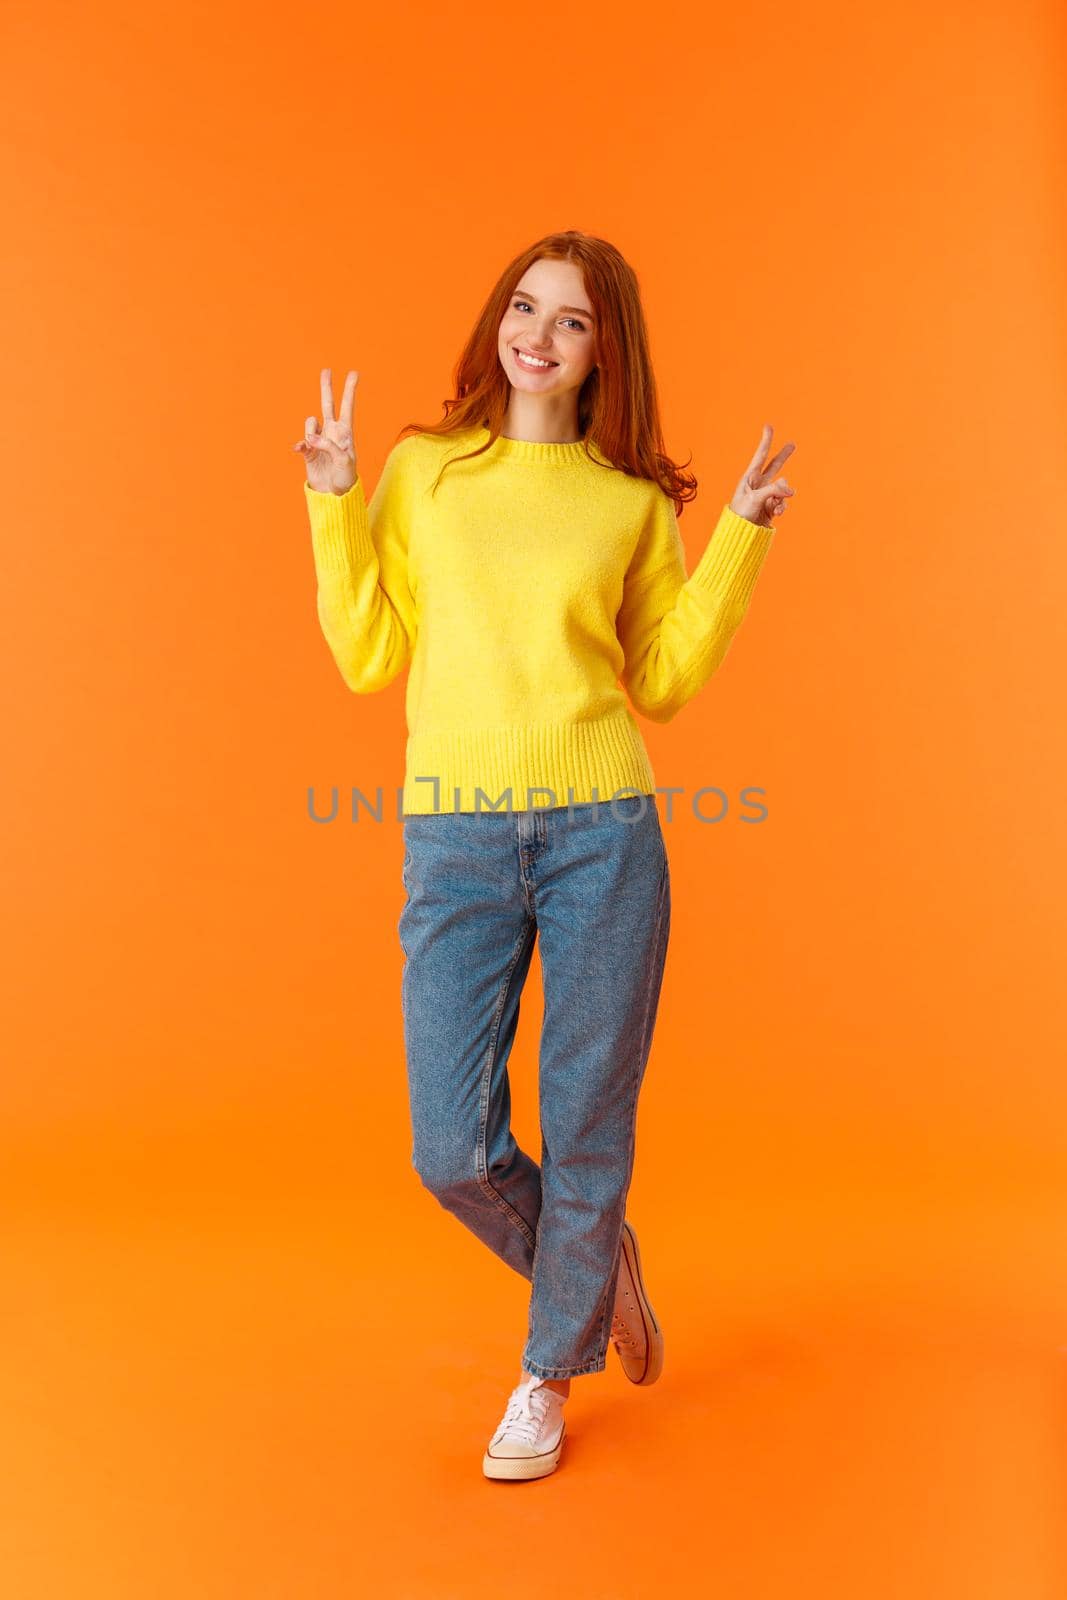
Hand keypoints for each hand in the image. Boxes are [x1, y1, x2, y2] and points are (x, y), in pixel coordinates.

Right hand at [292, 368, 358, 494]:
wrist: (334, 493)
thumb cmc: (345, 477)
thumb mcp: (343, 461)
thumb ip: (328, 445)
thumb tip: (311, 438)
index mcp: (345, 432)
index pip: (347, 406)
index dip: (350, 390)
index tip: (354, 373)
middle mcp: (332, 432)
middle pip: (328, 404)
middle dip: (327, 388)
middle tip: (326, 370)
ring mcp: (319, 440)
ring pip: (310, 422)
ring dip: (311, 430)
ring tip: (315, 444)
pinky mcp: (308, 450)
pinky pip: (301, 441)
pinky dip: (301, 444)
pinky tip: (302, 449)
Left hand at [729, 424, 797, 528]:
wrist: (740, 536)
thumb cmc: (741, 515)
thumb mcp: (755, 499)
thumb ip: (773, 490)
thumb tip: (791, 490)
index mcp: (749, 478)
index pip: (760, 456)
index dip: (766, 441)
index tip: (768, 427)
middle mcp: (758, 485)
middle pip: (774, 466)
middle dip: (783, 456)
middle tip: (792, 444)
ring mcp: (766, 496)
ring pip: (783, 488)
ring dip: (783, 495)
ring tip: (777, 505)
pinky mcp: (771, 507)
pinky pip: (783, 502)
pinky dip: (782, 506)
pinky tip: (777, 513)